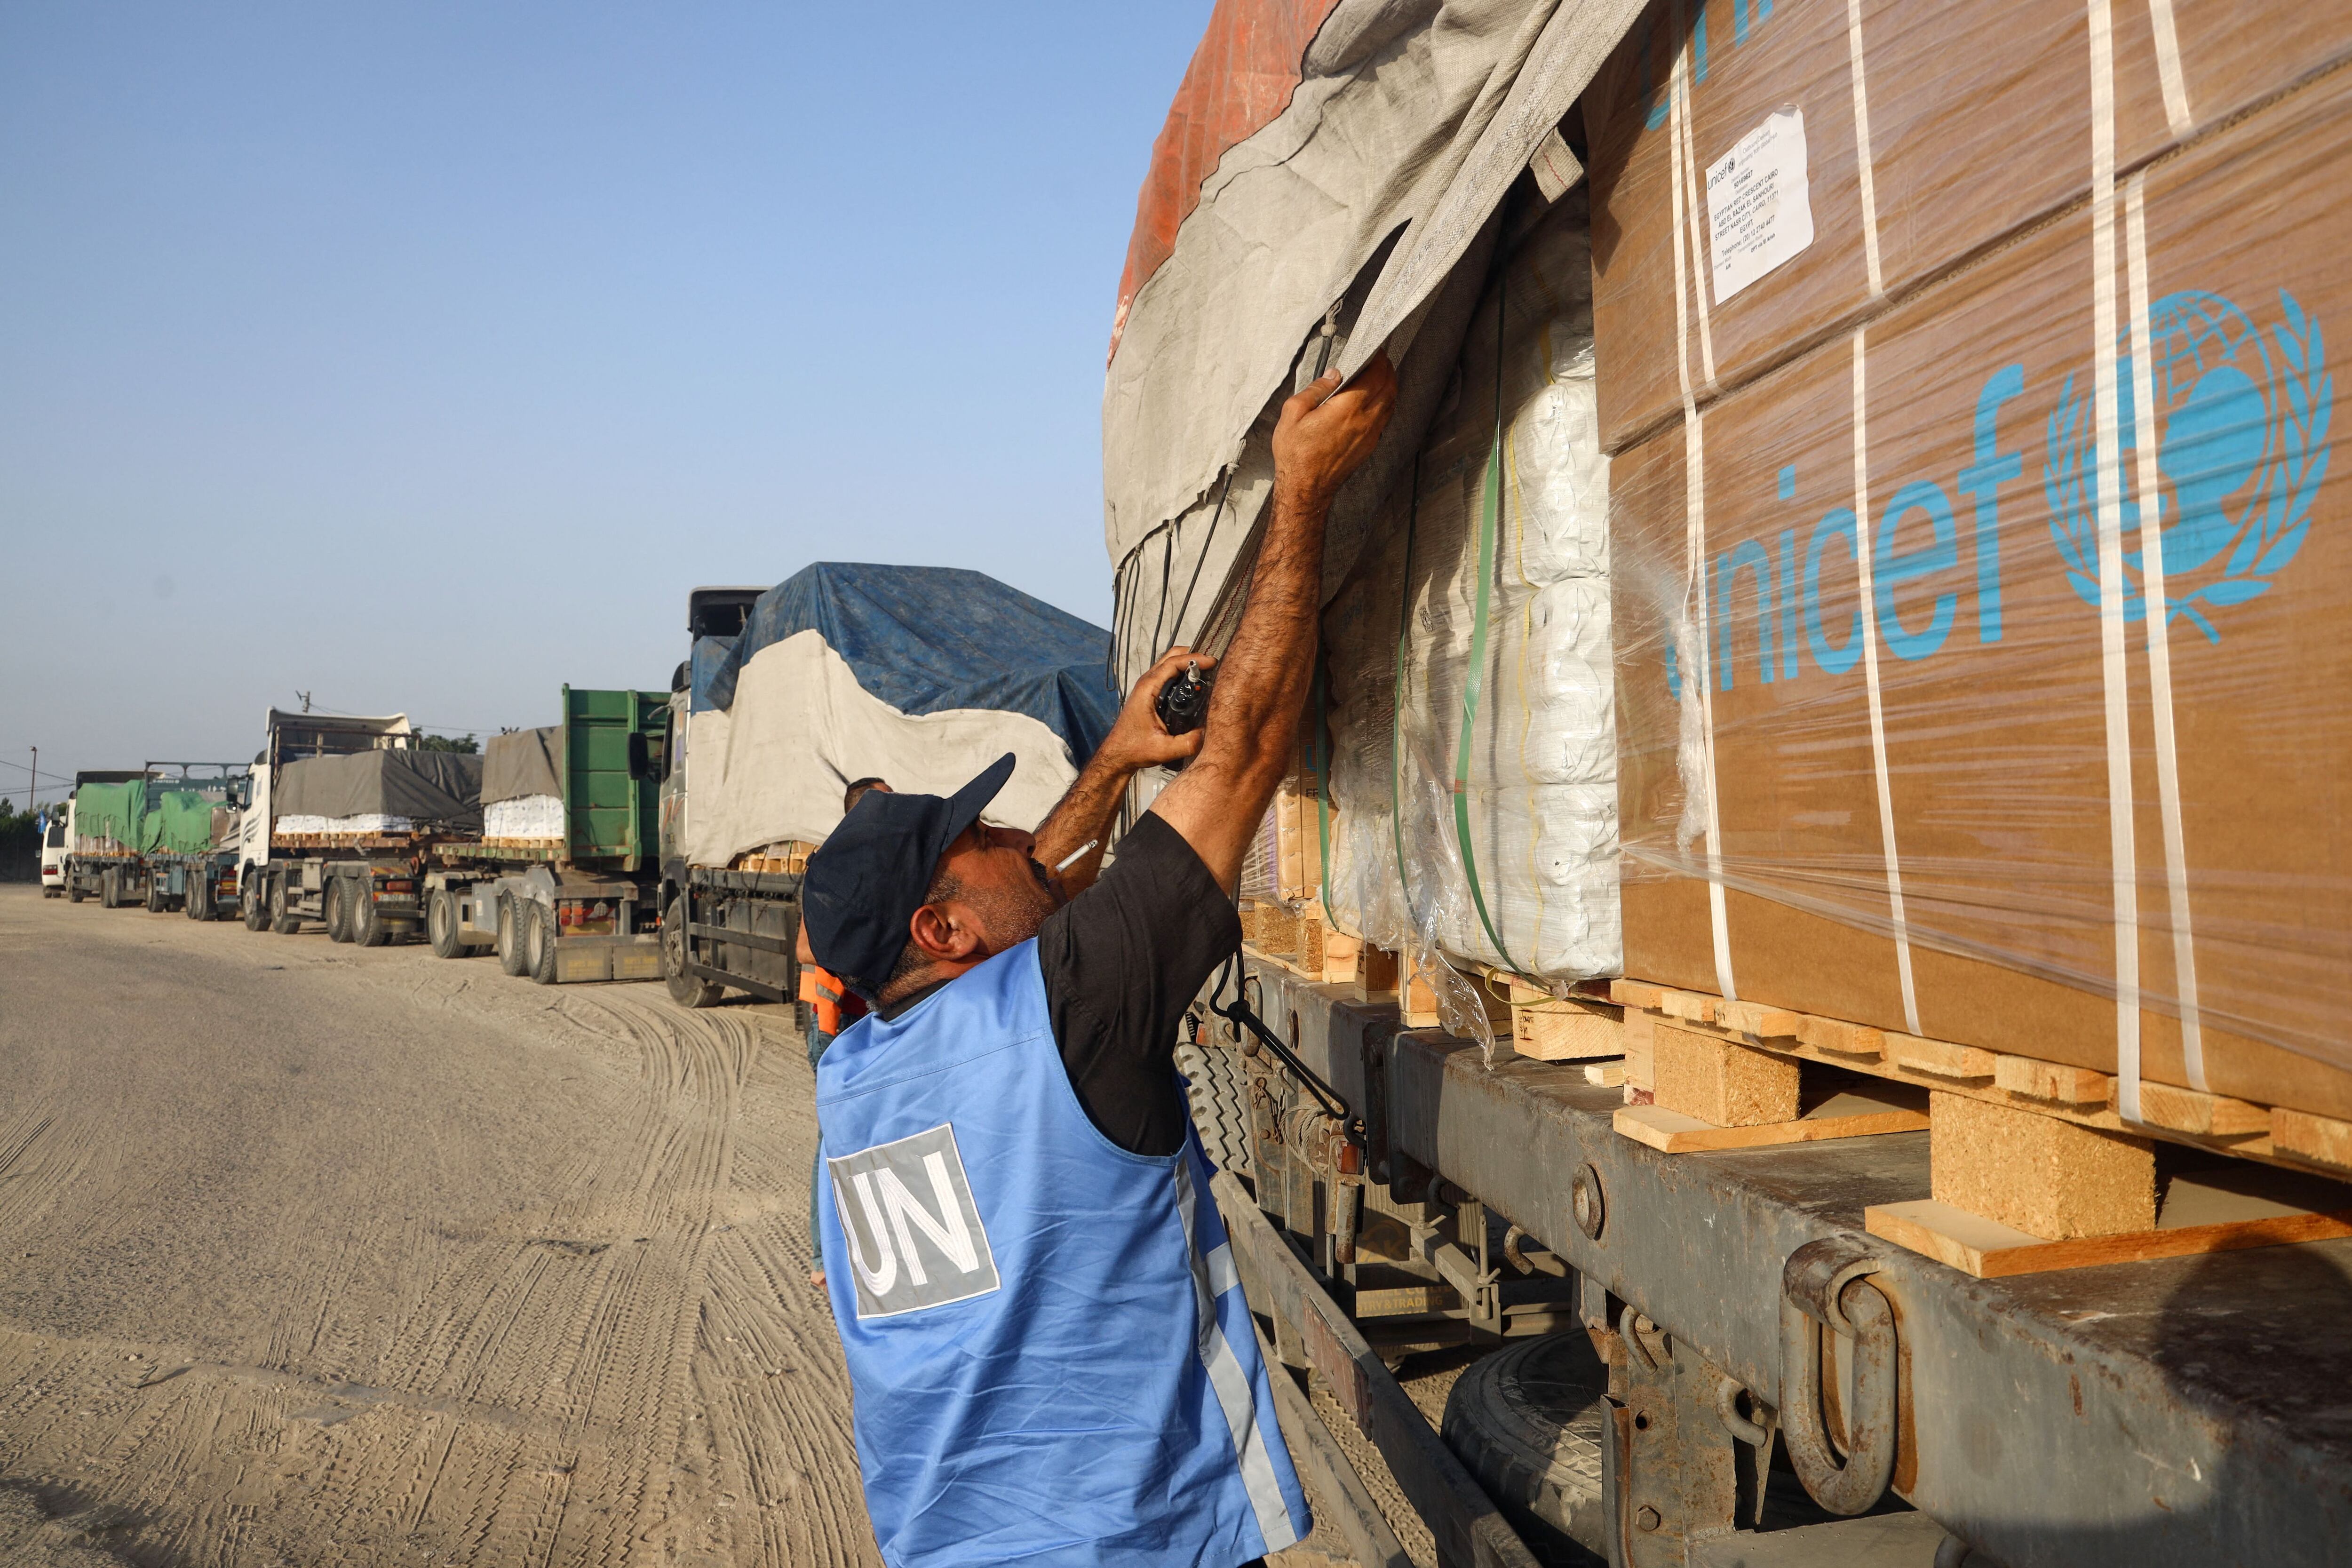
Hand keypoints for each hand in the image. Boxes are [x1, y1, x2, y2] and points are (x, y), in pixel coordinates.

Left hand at [1101, 646, 1217, 771]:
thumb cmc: (1133, 749)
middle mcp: (1146, 683)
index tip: (1212, 661)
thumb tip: (1209, 733)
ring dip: (1188, 662)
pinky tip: (1195, 682)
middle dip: (1192, 655)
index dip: (1194, 659)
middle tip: (1212, 662)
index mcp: (1148, 689)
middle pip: (1171, 656)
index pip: (1173, 663)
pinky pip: (1168, 674)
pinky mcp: (1150, 693)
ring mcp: (1147, 687)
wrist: (1117, 755)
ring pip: (1169, 663)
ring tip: (1208, 670)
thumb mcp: (1163, 750)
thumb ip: (1187, 743)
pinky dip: (1182, 671)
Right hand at [1270, 350, 1397, 508]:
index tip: (1375, 351)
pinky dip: (1385, 404)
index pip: (1375, 375)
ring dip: (1389, 387)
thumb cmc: (1296, 454)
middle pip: (1389, 387)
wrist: (1305, 489)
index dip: (1378, 360)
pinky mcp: (1369, 447)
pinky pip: (1384, 419)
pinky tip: (1375, 402)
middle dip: (1388, 370)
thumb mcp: (1293, 413)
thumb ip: (1315, 389)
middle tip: (1381, 360)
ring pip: (1391, 404)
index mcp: (1347, 408)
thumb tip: (1333, 375)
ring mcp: (1370, 435)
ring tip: (1380, 377)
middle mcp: (1365, 420)